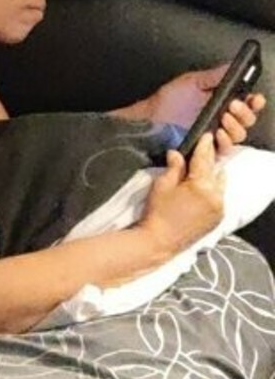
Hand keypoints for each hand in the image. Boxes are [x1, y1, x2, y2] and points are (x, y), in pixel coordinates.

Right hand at [141, 134, 224, 258]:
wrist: (159, 242)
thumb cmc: (157, 212)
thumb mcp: (162, 185)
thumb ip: (175, 167)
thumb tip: (177, 154)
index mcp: (202, 186)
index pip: (204, 159)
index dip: (204, 146)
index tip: (206, 135)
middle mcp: (216, 196)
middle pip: (216, 171)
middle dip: (209, 161)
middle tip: (203, 151)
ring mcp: (219, 209)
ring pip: (220, 184)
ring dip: (213, 176)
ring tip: (203, 171)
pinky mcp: (218, 219)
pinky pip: (220, 198)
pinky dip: (213, 190)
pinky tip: (203, 189)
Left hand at [147, 65, 265, 153]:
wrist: (149, 120)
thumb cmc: (167, 102)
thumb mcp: (192, 83)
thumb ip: (214, 76)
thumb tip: (233, 66)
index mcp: (221, 102)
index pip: (246, 104)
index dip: (254, 102)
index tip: (255, 98)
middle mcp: (221, 120)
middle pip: (246, 121)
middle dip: (244, 113)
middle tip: (233, 105)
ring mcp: (215, 136)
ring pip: (239, 136)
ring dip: (235, 126)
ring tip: (224, 117)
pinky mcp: (207, 150)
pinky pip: (224, 150)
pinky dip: (224, 141)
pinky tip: (216, 132)